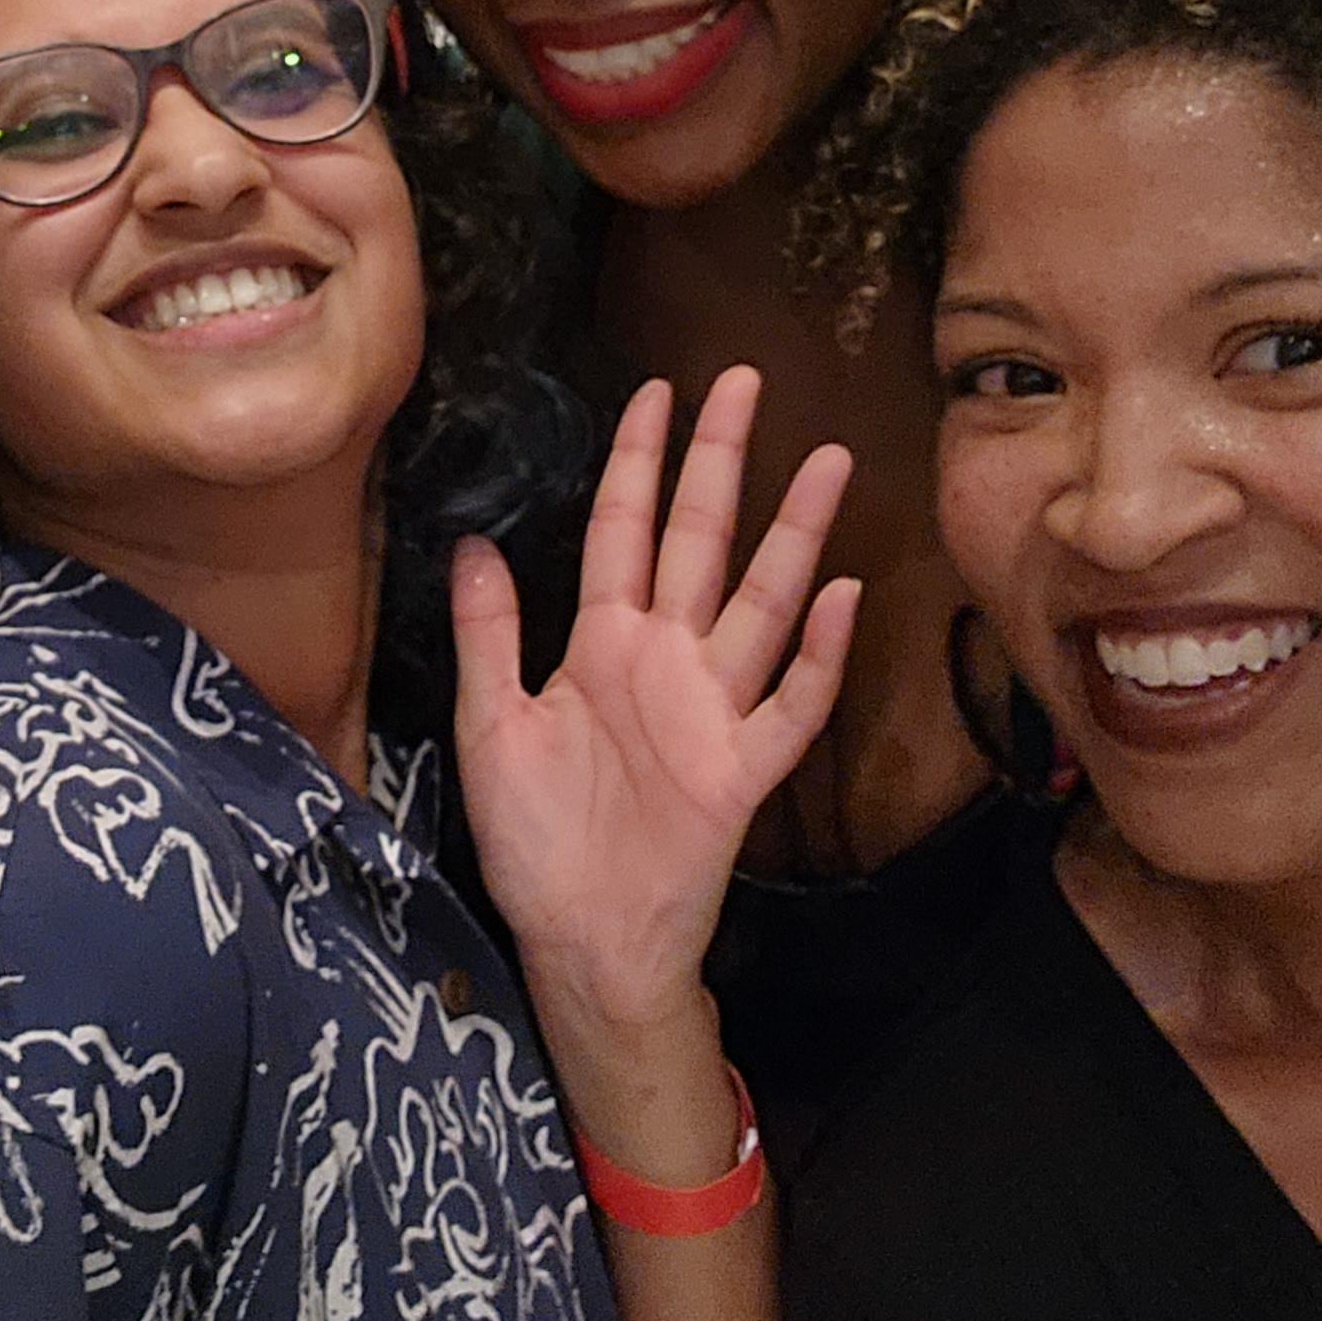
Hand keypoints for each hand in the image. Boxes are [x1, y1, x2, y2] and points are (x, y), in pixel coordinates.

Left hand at [451, 370, 856, 1038]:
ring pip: (761, 602)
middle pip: (699, 540)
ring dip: (795, 534)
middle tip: (743, 380)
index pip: (623, 529)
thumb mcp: (490, 726)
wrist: (580, 940)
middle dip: (720, 460)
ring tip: (827, 459)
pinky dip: (820, 655)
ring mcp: (711, 711)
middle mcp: (665, 661)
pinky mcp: (741, 771)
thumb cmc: (536, 840)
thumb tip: (475, 541)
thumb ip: (491, 635)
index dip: (637, 461)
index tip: (655, 391)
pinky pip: (791, 706)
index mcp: (602, 644)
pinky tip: (846, 599)